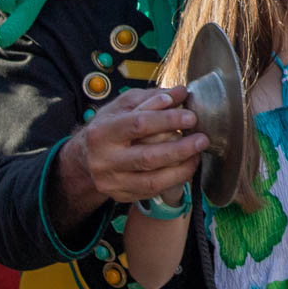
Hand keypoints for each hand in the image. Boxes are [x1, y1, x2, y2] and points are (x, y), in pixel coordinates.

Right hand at [64, 87, 207, 205]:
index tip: (191, 117)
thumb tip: (182, 92)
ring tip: (197, 155)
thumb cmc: (111, 125)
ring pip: (152, 181)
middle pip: (147, 157)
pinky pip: (151, 192)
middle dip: (180, 149)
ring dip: (181, 169)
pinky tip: (186, 168)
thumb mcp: (126, 105)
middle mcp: (103, 160)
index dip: (168, 120)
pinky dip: (173, 181)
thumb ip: (153, 97)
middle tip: (202, 139)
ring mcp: (111, 182)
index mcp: (102, 132)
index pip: (139, 124)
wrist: (85, 157)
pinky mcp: (120, 196)